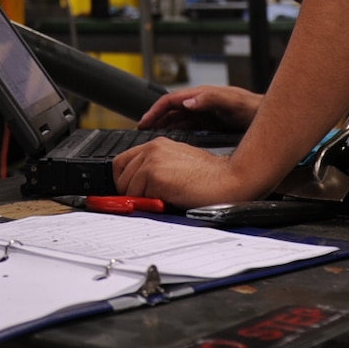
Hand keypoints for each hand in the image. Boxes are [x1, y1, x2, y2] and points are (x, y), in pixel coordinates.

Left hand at [111, 139, 248, 206]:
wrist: (228, 180)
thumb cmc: (209, 176)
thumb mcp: (178, 163)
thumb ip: (156, 169)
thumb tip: (137, 186)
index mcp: (157, 144)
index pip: (122, 161)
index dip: (123, 179)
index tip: (130, 190)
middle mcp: (152, 148)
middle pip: (120, 174)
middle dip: (129, 191)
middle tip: (147, 199)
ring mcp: (153, 160)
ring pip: (127, 187)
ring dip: (140, 198)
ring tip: (161, 199)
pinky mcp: (155, 174)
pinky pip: (138, 196)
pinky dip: (148, 203)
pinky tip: (167, 200)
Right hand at [136, 85, 261, 130]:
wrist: (269, 117)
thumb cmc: (252, 107)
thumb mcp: (232, 101)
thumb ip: (209, 99)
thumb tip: (187, 101)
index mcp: (201, 95)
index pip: (170, 100)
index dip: (154, 111)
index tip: (144, 122)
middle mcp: (200, 103)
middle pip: (170, 111)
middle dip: (154, 120)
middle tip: (141, 133)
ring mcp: (204, 114)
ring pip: (177, 120)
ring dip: (163, 127)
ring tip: (151, 138)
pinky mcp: (210, 124)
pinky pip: (187, 128)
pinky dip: (176, 133)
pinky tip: (172, 142)